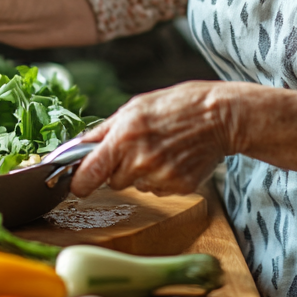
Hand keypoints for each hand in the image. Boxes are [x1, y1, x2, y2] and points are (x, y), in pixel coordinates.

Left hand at [69, 81, 243, 197]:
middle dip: (119, 169)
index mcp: (123, 138)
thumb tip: (76, 148)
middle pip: (112, 182)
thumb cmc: (178, 105)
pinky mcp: (178, 188)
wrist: (220, 116)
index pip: (87, 175)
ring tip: (161, 149)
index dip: (79, 182)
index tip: (78, 183)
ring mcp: (160, 177)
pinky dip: (163, 178)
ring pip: (136, 186)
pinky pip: (158, 190)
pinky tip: (175, 158)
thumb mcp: (135, 107)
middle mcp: (139, 161)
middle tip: (139, 148)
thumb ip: (103, 131)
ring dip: (142, 173)